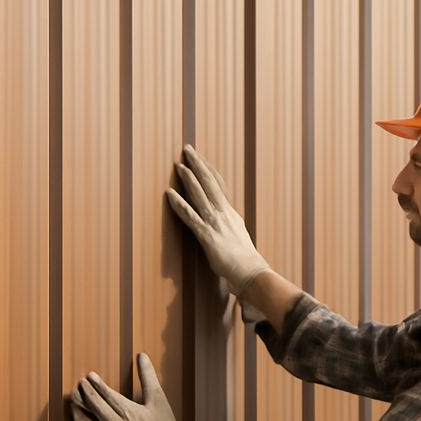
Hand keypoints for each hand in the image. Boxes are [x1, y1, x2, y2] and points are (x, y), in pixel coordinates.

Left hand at [70, 354, 183, 420]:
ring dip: (79, 408)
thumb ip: (148, 376)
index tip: (90, 376)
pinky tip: (78, 414)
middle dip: (86, 394)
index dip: (98, 385)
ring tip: (75, 396)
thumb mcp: (158, 399)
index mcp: (132, 414)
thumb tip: (142, 355)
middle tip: (79, 383)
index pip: (109, 396)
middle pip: (96, 408)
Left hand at [166, 144, 270, 295]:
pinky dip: (179, 204)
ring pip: (200, 195)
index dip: (209, 171)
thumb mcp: (238, 239)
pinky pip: (190, 216)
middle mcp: (223, 214)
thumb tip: (227, 228)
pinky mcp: (206, 235)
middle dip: (198, 164)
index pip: (219, 186)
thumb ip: (230, 229)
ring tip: (178, 165)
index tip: (201, 160)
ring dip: (188, 179)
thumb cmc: (245, 261)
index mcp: (230, 214)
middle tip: (187, 149)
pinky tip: (169, 194)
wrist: (250, 271)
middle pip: (209, 183)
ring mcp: (215, 223)